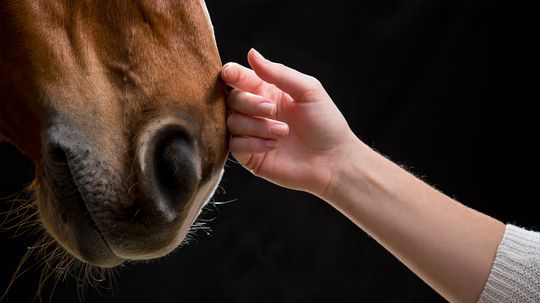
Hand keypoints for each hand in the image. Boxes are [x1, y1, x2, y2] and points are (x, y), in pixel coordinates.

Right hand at [222, 49, 358, 195]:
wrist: (333, 160)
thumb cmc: (325, 123)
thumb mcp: (308, 90)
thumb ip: (279, 73)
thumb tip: (251, 53)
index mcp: (268, 92)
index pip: (240, 78)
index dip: (231, 74)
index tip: (230, 74)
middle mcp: (257, 112)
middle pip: (232, 99)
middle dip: (250, 102)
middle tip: (272, 110)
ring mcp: (252, 135)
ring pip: (233, 122)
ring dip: (257, 125)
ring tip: (283, 132)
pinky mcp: (251, 157)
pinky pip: (235, 146)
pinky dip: (253, 143)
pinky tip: (274, 145)